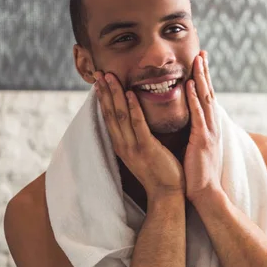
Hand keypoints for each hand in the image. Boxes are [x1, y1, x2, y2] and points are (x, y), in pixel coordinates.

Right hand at [94, 72, 184, 199]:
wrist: (167, 193)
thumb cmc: (159, 171)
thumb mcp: (144, 150)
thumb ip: (138, 135)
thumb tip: (137, 118)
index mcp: (122, 144)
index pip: (109, 117)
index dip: (103, 98)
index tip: (100, 81)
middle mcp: (123, 144)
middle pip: (110, 113)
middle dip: (104, 92)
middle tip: (99, 72)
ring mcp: (133, 147)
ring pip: (120, 116)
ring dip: (114, 95)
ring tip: (110, 77)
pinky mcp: (147, 149)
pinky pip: (138, 125)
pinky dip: (133, 108)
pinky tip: (129, 94)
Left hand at [183, 51, 222, 203]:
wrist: (204, 193)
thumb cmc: (197, 173)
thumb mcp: (196, 147)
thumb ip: (193, 132)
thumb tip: (187, 123)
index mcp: (209, 128)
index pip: (206, 99)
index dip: (204, 80)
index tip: (200, 63)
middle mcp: (212, 126)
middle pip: (209, 93)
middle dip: (205, 72)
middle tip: (201, 53)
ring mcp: (209, 132)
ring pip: (206, 99)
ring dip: (202, 78)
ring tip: (198, 60)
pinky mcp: (202, 140)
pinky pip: (198, 115)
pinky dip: (195, 98)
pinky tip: (191, 84)